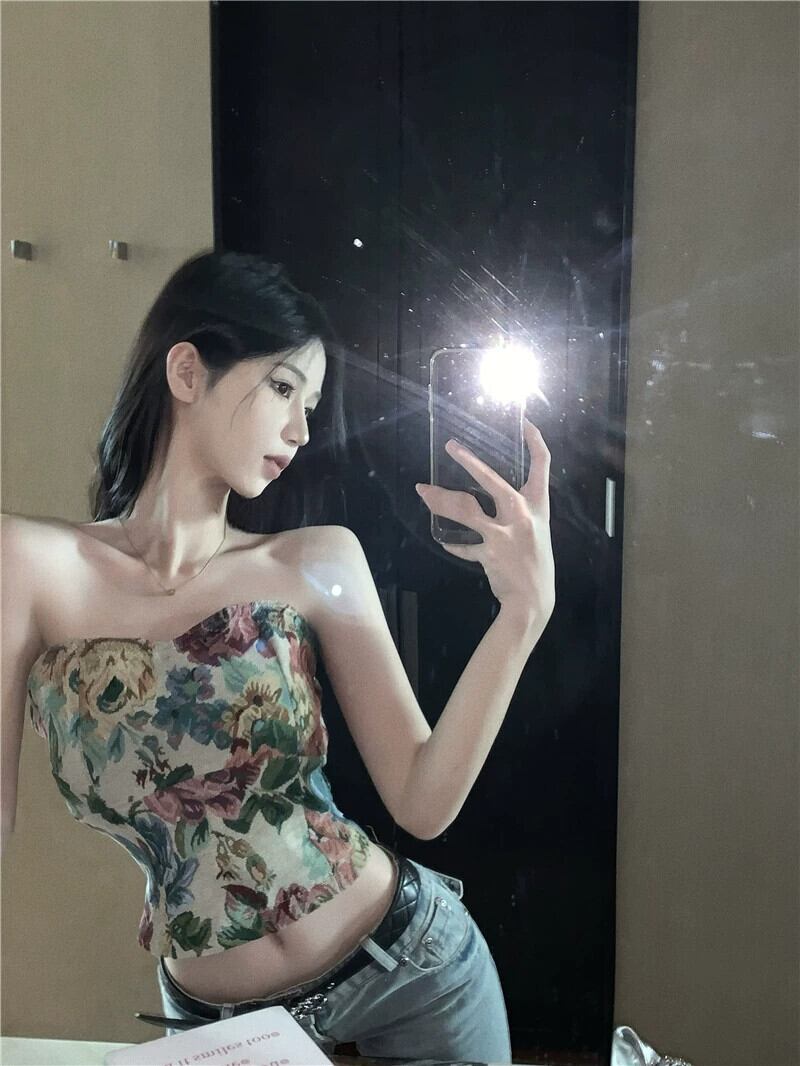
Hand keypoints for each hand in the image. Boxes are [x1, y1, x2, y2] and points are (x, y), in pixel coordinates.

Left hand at [415, 418, 554, 623]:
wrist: (533, 601)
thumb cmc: (536, 564)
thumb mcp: (537, 531)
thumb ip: (519, 513)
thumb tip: (496, 497)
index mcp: (539, 506)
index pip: (542, 464)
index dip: (534, 440)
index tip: (524, 422)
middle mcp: (522, 515)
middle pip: (492, 480)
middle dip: (469, 461)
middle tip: (450, 446)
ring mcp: (504, 533)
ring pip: (466, 508)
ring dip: (441, 499)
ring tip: (424, 491)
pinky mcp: (488, 552)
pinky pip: (463, 545)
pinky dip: (453, 543)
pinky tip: (444, 540)